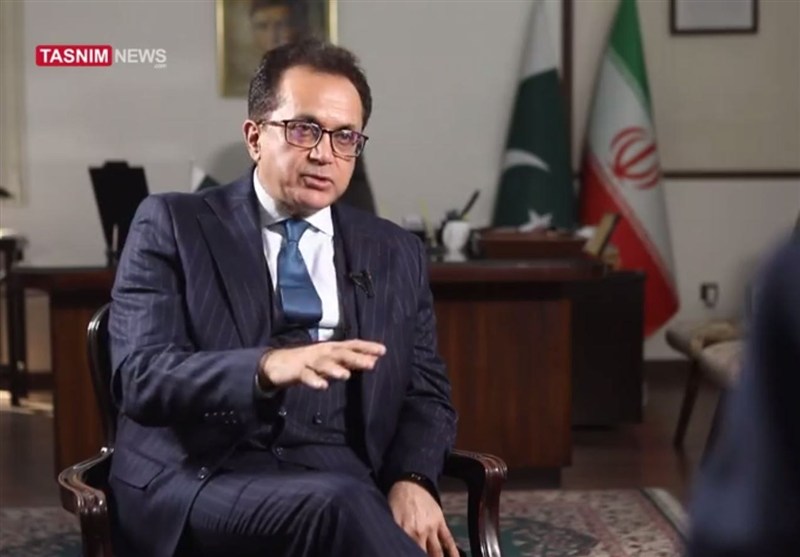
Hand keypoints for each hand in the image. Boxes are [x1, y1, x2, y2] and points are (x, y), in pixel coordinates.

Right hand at [258, 339, 385, 389]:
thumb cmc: (309, 362)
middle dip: (356, 358)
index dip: (367, 347)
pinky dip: (314, 381)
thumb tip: (372, 361)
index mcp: (332, 349)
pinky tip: (322, 387)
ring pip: (324, 364)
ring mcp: (310, 361)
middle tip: (372, 364)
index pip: (352, 345)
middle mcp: (323, 352)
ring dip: (334, 369)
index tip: (383, 350)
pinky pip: (306, 376)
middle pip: (341, 354)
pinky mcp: (297, 371)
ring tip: (346, 375)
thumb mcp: (332, 361)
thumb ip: (350, 362)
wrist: (277, 363)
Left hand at [388, 481, 458, 556]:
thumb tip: (387, 548)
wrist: (410, 482)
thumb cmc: (396, 501)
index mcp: (404, 532)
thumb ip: (392, 534)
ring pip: (437, 553)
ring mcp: (432, 528)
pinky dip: (452, 554)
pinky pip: (448, 541)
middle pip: (423, 556)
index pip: (409, 553)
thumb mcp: (389, 518)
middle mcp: (419, 533)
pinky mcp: (441, 523)